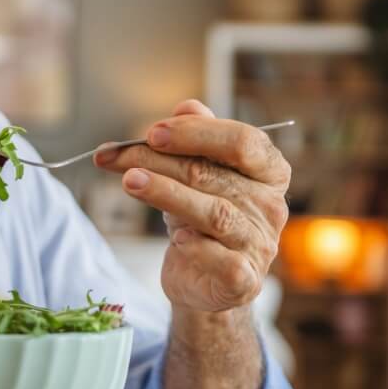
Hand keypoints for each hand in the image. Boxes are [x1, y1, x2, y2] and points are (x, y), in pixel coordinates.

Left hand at [96, 99, 290, 313]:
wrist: (203, 281)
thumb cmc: (200, 220)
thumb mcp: (197, 176)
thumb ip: (196, 140)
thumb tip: (186, 107)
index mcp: (269, 172)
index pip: (243, 142)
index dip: (197, 133)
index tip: (153, 133)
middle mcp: (271, 206)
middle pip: (212, 174)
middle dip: (158, 161)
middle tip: (117, 157)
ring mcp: (260, 244)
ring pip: (213, 213)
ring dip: (166, 193)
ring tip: (129, 181)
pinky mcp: (244, 279)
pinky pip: (221, 260)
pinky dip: (196, 247)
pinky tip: (176, 238)